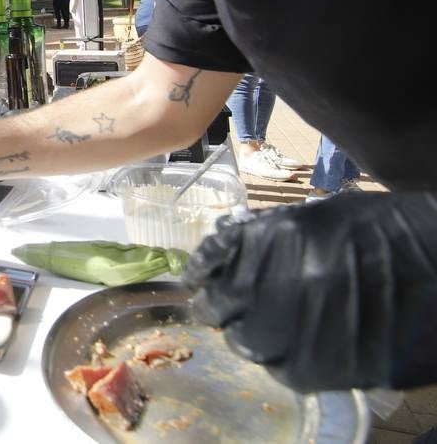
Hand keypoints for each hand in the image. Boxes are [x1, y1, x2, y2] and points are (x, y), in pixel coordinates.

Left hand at [186, 191, 436, 391]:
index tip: (200, 280)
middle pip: (219, 309)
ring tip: (273, 325)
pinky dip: (286, 360)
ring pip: (247, 345)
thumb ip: (266, 234)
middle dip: (222, 307)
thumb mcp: (318, 215)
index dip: (202, 273)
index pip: (209, 265)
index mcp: (270, 242)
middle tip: (230, 307)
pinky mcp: (325, 368)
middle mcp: (274, 287)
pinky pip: (285, 372)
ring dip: (252, 335)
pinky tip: (303, 345)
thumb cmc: (386, 230)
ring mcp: (297, 331)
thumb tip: (227, 245)